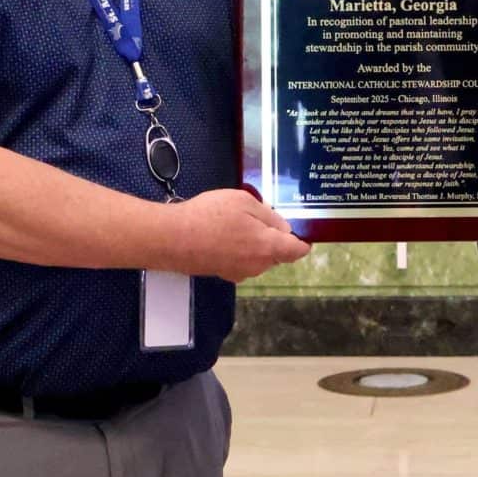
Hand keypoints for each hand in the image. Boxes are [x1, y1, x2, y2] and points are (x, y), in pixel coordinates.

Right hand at [165, 188, 310, 281]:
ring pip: (259, 258)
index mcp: (267, 247)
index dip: (303, 243)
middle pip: (277, 254)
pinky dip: (240, 249)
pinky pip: (242, 261)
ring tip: (238, 222)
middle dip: (275, 239)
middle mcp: (257, 266)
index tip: (305, 235)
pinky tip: (225, 234)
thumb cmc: (209, 216)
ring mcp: (239, 273)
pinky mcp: (223, 274)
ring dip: (256, 244)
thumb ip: (269, 216)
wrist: (172, 238)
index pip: (296, 251)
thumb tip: (283, 229)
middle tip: (261, 217)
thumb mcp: (243, 202)